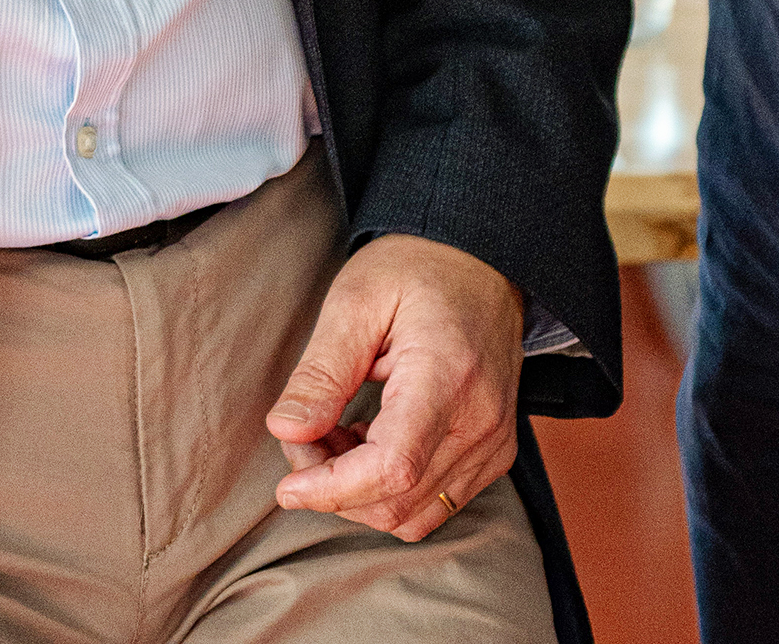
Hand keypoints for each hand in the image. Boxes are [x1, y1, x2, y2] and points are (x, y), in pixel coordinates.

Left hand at [267, 235, 523, 540]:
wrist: (479, 262)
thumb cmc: (415, 269)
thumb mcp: (355, 300)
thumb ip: (321, 372)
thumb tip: (286, 432)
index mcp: (447, 374)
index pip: (394, 466)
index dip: (333, 489)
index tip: (287, 486)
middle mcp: (481, 421)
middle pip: (397, 501)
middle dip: (333, 487)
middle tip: (302, 435)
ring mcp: (493, 443)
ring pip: (413, 515)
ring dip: (358, 493)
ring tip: (332, 434)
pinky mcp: (493, 454)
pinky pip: (434, 504)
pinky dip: (388, 491)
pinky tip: (365, 442)